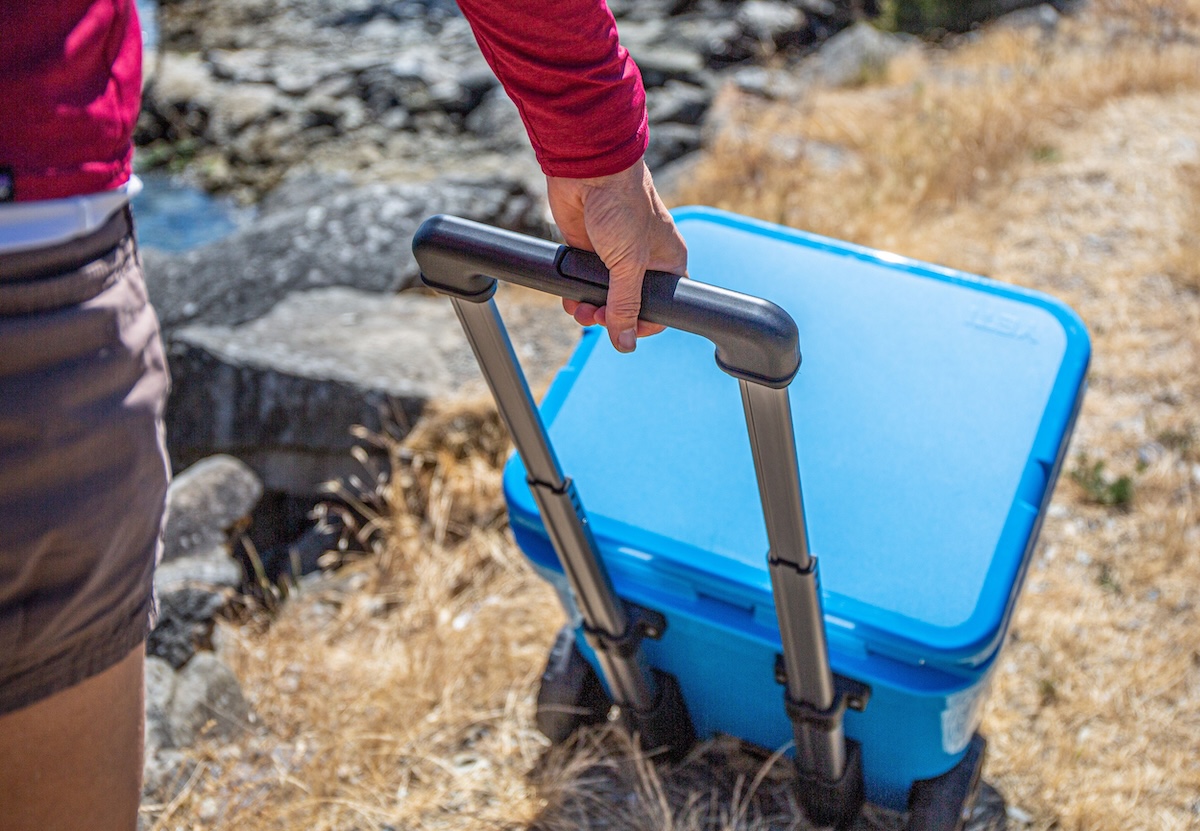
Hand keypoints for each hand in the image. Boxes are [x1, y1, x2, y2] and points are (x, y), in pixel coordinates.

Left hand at [545, 159, 687, 352]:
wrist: (589, 171)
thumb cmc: (622, 206)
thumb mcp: (630, 264)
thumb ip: (626, 305)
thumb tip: (624, 343)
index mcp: (668, 262)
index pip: (663, 305)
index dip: (644, 323)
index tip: (625, 331)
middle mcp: (644, 261)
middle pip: (630, 304)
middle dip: (612, 318)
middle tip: (597, 319)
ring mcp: (614, 256)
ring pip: (604, 296)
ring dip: (591, 309)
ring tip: (581, 311)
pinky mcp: (589, 250)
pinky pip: (583, 282)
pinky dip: (576, 294)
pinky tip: (571, 299)